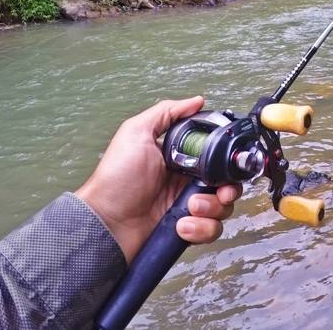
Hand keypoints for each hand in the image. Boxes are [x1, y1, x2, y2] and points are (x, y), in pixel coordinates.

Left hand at [76, 96, 241, 262]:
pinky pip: (211, 230)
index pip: (217, 156)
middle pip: (227, 183)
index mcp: (181, 158)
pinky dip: (201, 228)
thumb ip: (166, 112)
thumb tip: (195, 101)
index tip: (226, 165)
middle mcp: (187, 181)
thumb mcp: (136, 133)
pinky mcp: (186, 229)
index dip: (227, 160)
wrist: (105, 223)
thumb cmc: (115, 180)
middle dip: (227, 188)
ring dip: (212, 208)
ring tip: (189, 207)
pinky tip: (181, 224)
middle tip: (217, 190)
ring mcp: (188, 206)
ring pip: (223, 207)